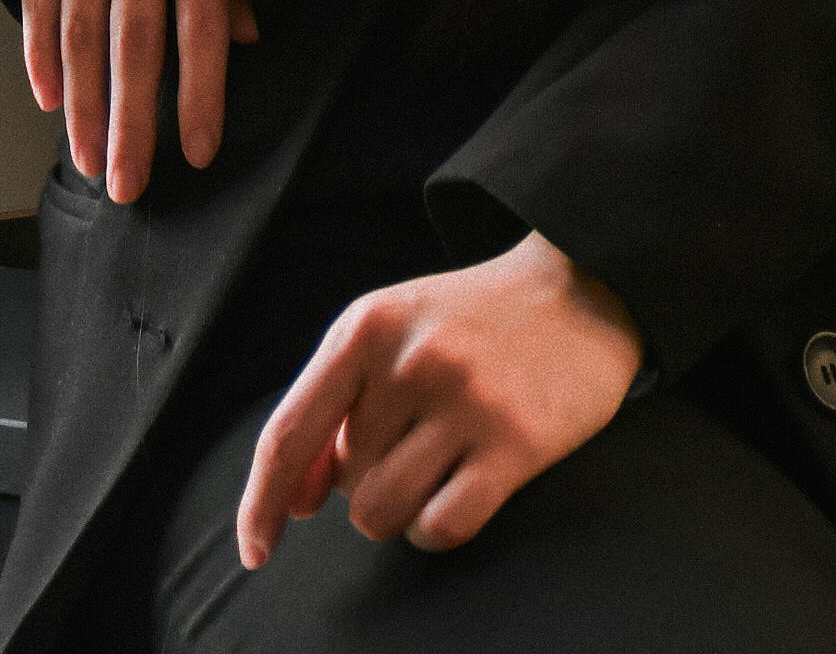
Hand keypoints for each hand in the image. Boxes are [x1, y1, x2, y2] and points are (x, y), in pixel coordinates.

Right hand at [20, 0, 256, 204]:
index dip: (202, 88)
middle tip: (129, 186)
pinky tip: (48, 102)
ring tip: (89, 162)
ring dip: (84, 103)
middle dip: (132, 118)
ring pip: (81, 29)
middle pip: (135, 38)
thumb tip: (248, 41)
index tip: (199, 152)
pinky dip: (38, 54)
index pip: (200, 21)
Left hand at [236, 232, 642, 566]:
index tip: (256, 549)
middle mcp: (410, 360)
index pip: (289, 433)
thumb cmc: (466, 321)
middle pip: (345, 485)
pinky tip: (463, 487)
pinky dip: (437, 526)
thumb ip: (331, 406)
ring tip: (437, 460)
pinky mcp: (515, 442)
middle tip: (416, 433)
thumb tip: (294, 502)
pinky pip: (441, 527)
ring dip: (400, 509)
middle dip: (368, 478)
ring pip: (383, 514)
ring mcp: (466, 401)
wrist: (579, 286)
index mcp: (366, 326)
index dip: (261, 502)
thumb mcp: (387, 333)